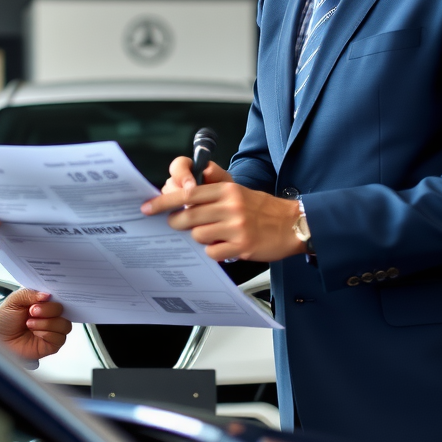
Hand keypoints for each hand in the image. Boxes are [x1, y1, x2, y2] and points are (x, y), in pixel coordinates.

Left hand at [0, 290, 71, 359]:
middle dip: (48, 309)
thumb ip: (29, 294)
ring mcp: (52, 329)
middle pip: (62, 309)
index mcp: (43, 301)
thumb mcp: (13, 301)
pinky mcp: (52, 344)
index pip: (58, 295)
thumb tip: (47, 295)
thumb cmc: (6, 320)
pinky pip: (60, 338)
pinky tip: (35, 334)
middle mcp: (50, 315)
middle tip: (32, 311)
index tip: (45, 297)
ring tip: (30, 324)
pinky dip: (47, 334)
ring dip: (47, 323)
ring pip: (64, 324)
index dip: (55, 295)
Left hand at [141, 159, 303, 262]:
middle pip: (187, 216)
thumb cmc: (263, 209)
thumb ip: (212, 193)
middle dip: (176, 223)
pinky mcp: (242, 245)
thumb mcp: (238, 192)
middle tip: (177, 225)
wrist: (294, 224)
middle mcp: (230, 206)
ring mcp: (236, 226)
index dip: (164, 201)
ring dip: (199, 238)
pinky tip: (224, 246)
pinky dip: (213, 251)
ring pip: (198, 235)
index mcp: (227, 190)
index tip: (147, 208)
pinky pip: (212, 251)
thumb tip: (182, 201)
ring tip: (212, 235)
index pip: (187, 192)